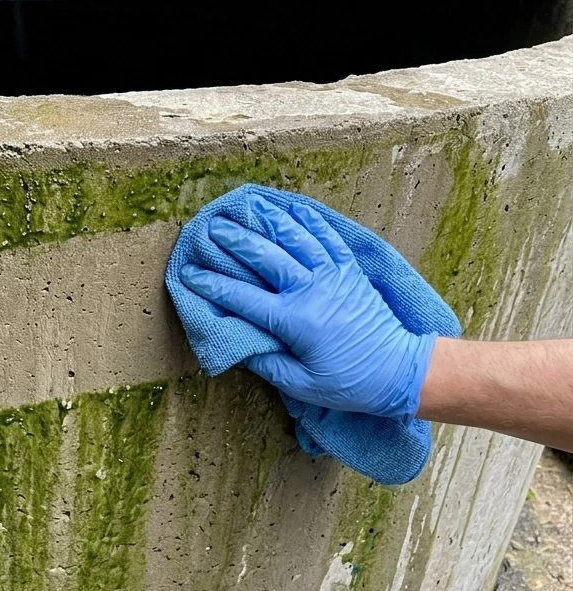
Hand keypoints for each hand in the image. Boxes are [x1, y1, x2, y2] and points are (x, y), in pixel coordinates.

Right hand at [180, 196, 436, 421]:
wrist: (402, 371)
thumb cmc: (350, 383)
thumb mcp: (301, 384)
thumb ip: (267, 361)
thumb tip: (239, 341)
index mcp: (295, 321)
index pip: (242, 297)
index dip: (212, 284)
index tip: (188, 273)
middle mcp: (312, 291)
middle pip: (265, 257)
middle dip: (235, 240)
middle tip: (210, 227)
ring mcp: (333, 276)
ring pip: (296, 238)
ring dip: (268, 220)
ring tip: (246, 206)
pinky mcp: (350, 270)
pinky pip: (327, 237)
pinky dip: (308, 220)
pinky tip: (292, 207)